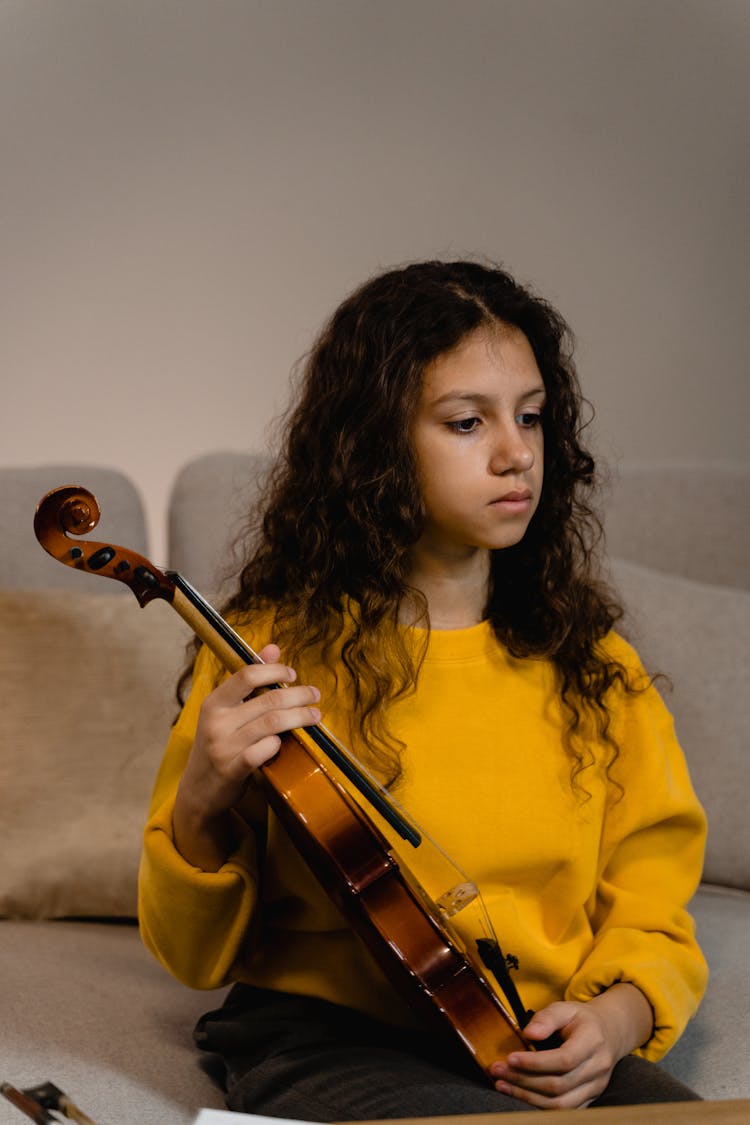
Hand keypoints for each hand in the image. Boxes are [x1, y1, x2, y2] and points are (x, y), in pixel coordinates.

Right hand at [173, 644, 320, 869]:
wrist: (199, 790)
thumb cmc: (219, 743)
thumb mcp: (227, 711)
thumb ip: (250, 680)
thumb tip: (273, 648)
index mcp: (214, 702)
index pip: (247, 676)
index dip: (274, 671)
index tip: (293, 674)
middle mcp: (216, 722)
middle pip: (268, 701)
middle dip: (298, 696)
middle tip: (315, 696)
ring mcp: (223, 746)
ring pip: (272, 724)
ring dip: (299, 717)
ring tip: (315, 715)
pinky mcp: (232, 770)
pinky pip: (264, 750)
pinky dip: (279, 743)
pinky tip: (289, 741)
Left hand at [489, 983, 652, 1108]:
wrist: (610, 1033)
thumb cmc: (582, 1019)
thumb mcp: (565, 1008)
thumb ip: (546, 1017)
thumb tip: (528, 1033)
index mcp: (593, 1041)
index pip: (564, 1060)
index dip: (535, 1063)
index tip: (509, 1058)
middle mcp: (598, 1068)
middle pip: (559, 1085)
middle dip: (524, 1080)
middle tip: (497, 1070)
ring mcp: (596, 1087)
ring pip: (560, 1104)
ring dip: (527, 1097)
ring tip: (502, 1084)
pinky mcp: (590, 1099)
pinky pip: (564, 1111)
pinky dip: (539, 1105)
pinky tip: (519, 1094)